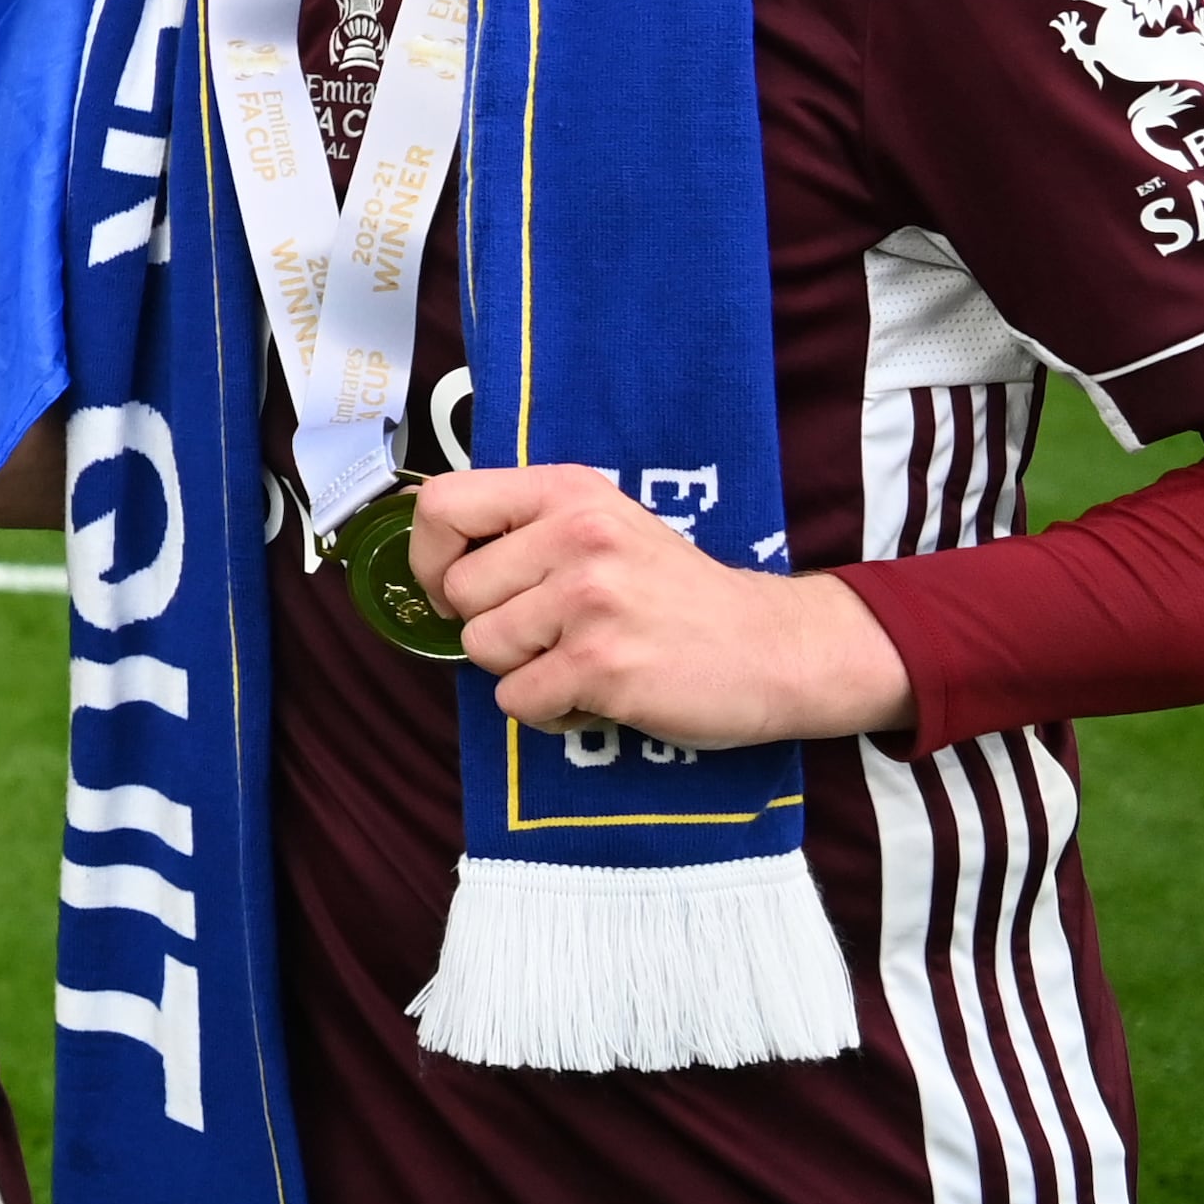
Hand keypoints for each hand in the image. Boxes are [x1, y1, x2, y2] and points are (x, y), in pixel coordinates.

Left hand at [410, 466, 914, 748]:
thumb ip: (525, 530)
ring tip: (586, 660)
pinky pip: (518, 701)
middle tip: (556, 633)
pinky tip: (602, 693)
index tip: (460, 589)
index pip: (441, 504)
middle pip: (458, 593)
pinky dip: (552, 712)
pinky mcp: (602, 663)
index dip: (430, 557)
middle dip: (494, 627)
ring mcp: (590, 598)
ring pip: (483, 649)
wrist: (774, 648)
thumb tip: (429, 561)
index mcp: (567, 490)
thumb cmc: (674, 594)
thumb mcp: (603, 526)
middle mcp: (576, 533)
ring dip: (525, 672)